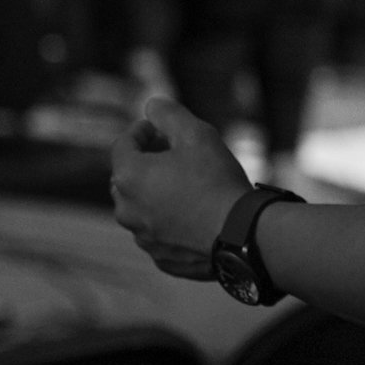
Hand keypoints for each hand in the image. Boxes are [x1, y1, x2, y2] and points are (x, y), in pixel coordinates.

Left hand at [111, 96, 249, 278]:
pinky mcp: (161, 258)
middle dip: (146, 163)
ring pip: (142, 208)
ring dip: (156, 194)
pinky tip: (194, 215)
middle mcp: (127, 210)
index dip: (142, 132)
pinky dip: (169, 222)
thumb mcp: (196, 134)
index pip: (123, 145)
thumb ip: (168, 114)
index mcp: (128, 177)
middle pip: (128, 178)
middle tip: (174, 154)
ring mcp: (143, 238)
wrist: (241, 234)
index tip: (160, 128)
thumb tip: (151, 105)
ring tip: (187, 185)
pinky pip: (159, 233)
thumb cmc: (217, 181)